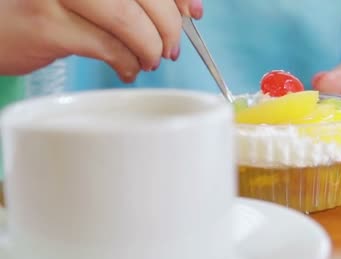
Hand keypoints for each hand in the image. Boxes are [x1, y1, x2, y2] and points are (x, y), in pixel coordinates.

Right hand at [0, 0, 202, 81]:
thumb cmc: (52, 7)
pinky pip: (107, 47)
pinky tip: (127, 69)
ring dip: (149, 48)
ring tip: (148, 60)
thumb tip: (188, 11)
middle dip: (168, 28)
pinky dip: (127, 63)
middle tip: (170, 48)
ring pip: (129, 21)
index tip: (193, 13)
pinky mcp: (46, 23)